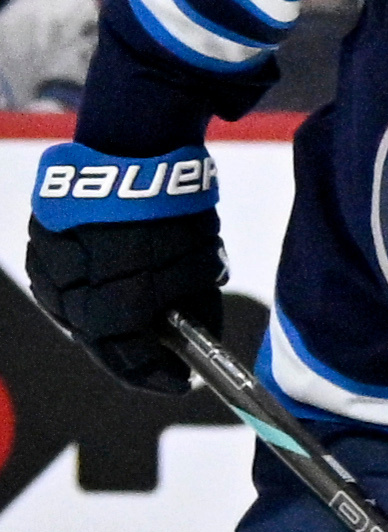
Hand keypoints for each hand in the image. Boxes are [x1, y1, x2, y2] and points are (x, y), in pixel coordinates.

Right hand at [19, 147, 226, 391]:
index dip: (159, 377)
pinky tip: (106, 296)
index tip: (181, 383)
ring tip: (135, 329)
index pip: (133, 362)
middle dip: (132, 356)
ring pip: (74, 315)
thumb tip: (193, 334)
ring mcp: (49, 270)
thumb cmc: (175, 211)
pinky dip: (84, 296)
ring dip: (105, 326)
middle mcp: (73, 298)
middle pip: (99, 344)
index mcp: (116, 310)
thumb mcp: (203, 266)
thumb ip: (196, 310)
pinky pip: (59, 285)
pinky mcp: (39, 244)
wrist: (131, 148)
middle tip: (159, 361)